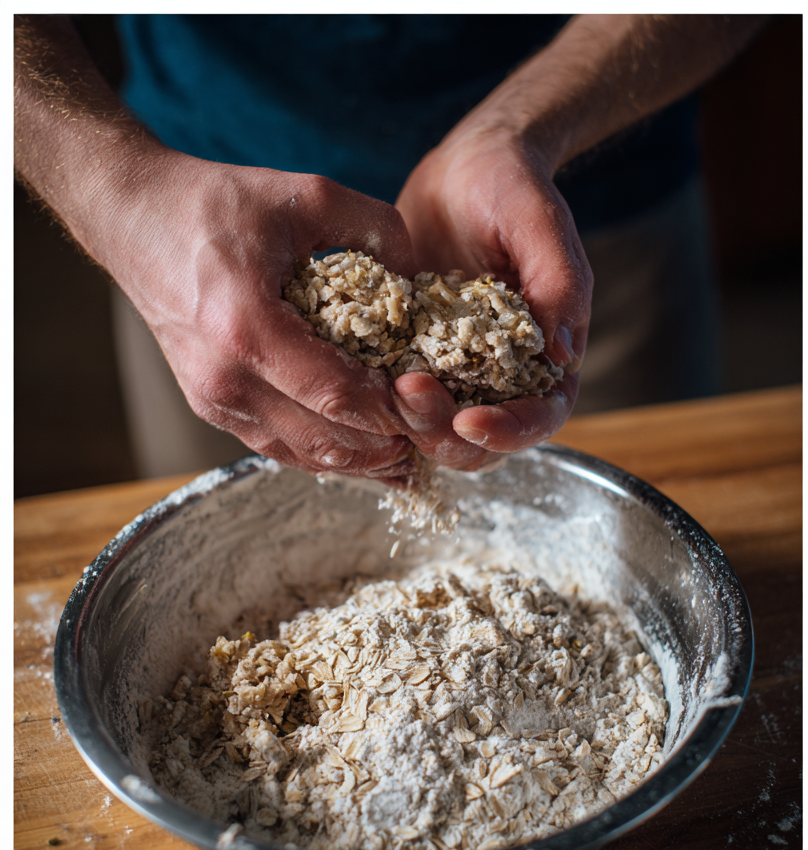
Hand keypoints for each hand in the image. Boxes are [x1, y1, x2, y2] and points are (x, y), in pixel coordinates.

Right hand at [98, 148, 456, 483]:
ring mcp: (215, 402)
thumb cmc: (214, 204)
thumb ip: (374, 228)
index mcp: (246, 327)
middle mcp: (226, 379)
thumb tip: (422, 277)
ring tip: (407, 443)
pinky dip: (327, 452)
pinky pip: (281, 448)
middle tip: (433, 429)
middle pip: (328, 439)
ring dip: (362, 457)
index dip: (394, 410)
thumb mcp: (304, 194)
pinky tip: (364, 444)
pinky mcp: (212, 410)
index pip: (338, 396)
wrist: (134, 221)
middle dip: (388, 442)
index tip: (434, 402)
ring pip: (307, 456)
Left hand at [395, 124, 590, 455]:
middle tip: (408, 393)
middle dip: (443, 431)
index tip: (469, 420)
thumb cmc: (513, 189)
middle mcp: (502, 380)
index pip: (538, 420)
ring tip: (382, 383)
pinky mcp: (414, 360)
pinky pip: (394, 395)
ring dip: (406, 420)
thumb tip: (561, 351)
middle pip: (478, 441)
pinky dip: (375, 396)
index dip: (507, 433)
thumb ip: (558, 284)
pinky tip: (353, 375)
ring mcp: (454, 375)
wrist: (464, 169)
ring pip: (431, 428)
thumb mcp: (540, 225)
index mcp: (546, 362)